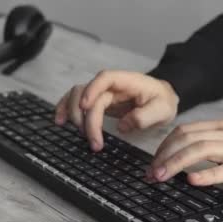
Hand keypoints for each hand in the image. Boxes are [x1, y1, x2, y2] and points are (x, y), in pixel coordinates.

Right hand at [55, 70, 178, 150]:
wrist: (162, 99)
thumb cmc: (162, 102)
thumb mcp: (163, 110)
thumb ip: (145, 116)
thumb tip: (122, 125)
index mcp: (127, 81)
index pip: (105, 78)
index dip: (92, 90)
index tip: (86, 107)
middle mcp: (110, 85)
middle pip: (88, 93)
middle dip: (86, 119)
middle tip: (94, 142)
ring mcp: (101, 93)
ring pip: (76, 96)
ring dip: (73, 115)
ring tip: (81, 135)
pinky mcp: (97, 102)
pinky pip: (75, 101)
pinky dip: (65, 109)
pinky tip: (59, 120)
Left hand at [149, 120, 222, 194]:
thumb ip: (213, 146)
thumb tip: (184, 159)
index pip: (185, 131)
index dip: (164, 146)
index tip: (153, 163)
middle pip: (187, 139)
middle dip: (164, 156)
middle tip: (151, 174)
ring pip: (201, 150)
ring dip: (176, 163)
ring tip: (162, 177)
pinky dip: (206, 174)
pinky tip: (192, 180)